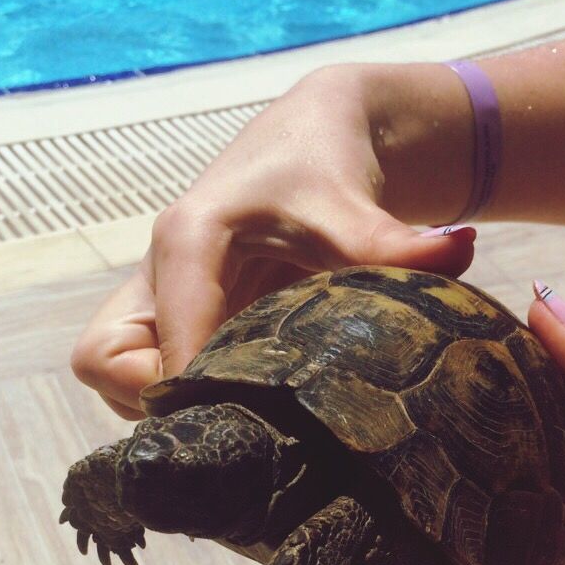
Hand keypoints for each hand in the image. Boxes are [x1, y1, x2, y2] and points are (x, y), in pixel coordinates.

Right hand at [70, 64, 476, 418]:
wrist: (316, 140)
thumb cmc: (328, 171)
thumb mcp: (357, 211)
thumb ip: (398, 242)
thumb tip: (459, 251)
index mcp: (187, 241)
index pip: (142, 344)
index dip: (183, 396)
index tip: (240, 424)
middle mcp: (156, 270)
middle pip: (106, 365)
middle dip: (157, 404)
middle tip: (232, 424)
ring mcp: (157, 294)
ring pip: (116, 375)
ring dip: (166, 405)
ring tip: (241, 419)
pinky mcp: (171, 313)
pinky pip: (143, 373)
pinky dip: (178, 397)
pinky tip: (240, 406)